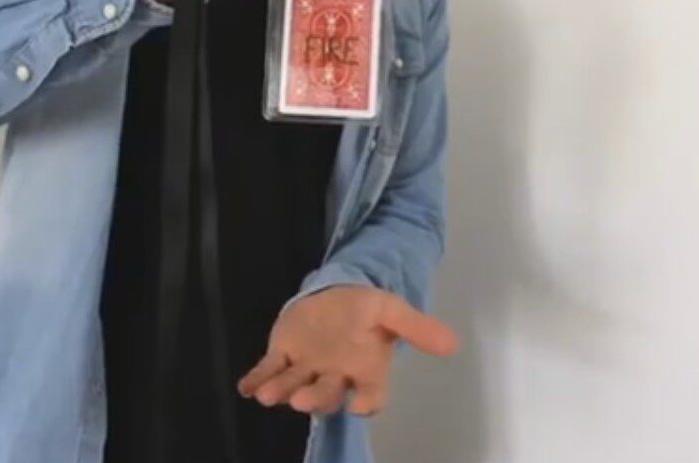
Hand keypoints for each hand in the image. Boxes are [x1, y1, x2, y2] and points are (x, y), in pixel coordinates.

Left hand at [237, 285, 457, 415]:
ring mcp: (306, 368)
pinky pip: (268, 371)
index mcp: (366, 370)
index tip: (360, 405)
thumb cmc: (363, 308)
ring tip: (268, 394)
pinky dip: (257, 379)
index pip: (371, 395)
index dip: (366, 402)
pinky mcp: (281, 357)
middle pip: (327, 395)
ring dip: (281, 391)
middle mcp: (336, 376)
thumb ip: (417, 327)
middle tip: (302, 401)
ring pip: (294, 385)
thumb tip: (452, 343)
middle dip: (315, 399)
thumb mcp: (391, 310)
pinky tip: (246, 386)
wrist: (334, 294)